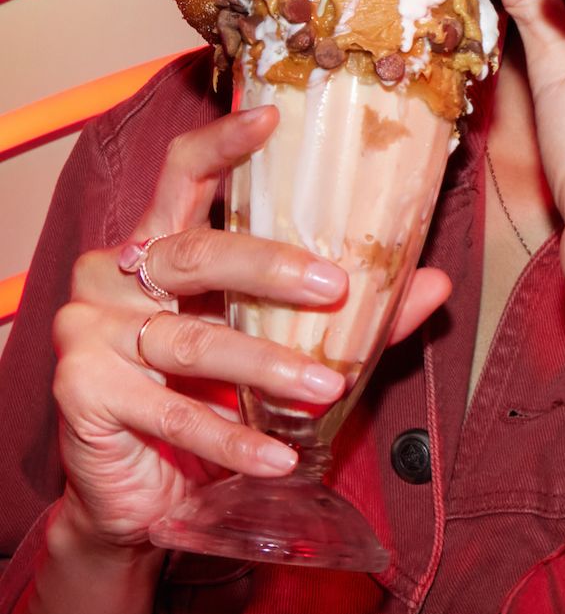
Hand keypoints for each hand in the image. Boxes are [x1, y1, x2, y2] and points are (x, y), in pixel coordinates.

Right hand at [51, 106, 449, 552]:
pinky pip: (171, 413)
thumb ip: (349, 316)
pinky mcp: (82, 392)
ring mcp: (91, 331)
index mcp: (158, 243)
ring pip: (191, 339)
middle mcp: (115, 275)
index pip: (182, 174)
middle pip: (195, 251)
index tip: (271, 117)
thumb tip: (434, 283)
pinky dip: (232, 437)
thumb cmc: (207, 400)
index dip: (223, 143)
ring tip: (326, 386)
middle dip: (269, 266)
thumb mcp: (278, 347)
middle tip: (332, 286)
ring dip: (266, 364)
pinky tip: (278, 454)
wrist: (140, 496)